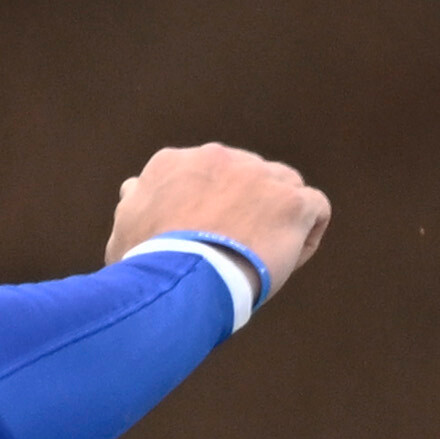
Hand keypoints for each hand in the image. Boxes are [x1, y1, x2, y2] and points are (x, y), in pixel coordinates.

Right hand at [105, 144, 331, 296]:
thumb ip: (135, 203)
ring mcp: (259, 175)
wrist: (179, 281)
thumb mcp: (124, 229)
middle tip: (236, 250)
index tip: (207, 237)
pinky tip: (287, 257)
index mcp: (176, 162)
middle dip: (247, 209)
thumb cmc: (147, 264)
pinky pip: (315, 208)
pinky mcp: (291, 200)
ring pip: (284, 187)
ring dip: (278, 218)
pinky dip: (307, 233)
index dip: (211, 208)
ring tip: (261, 256)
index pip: (207, 176)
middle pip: (247, 179)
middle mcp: (219, 157)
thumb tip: (133, 187)